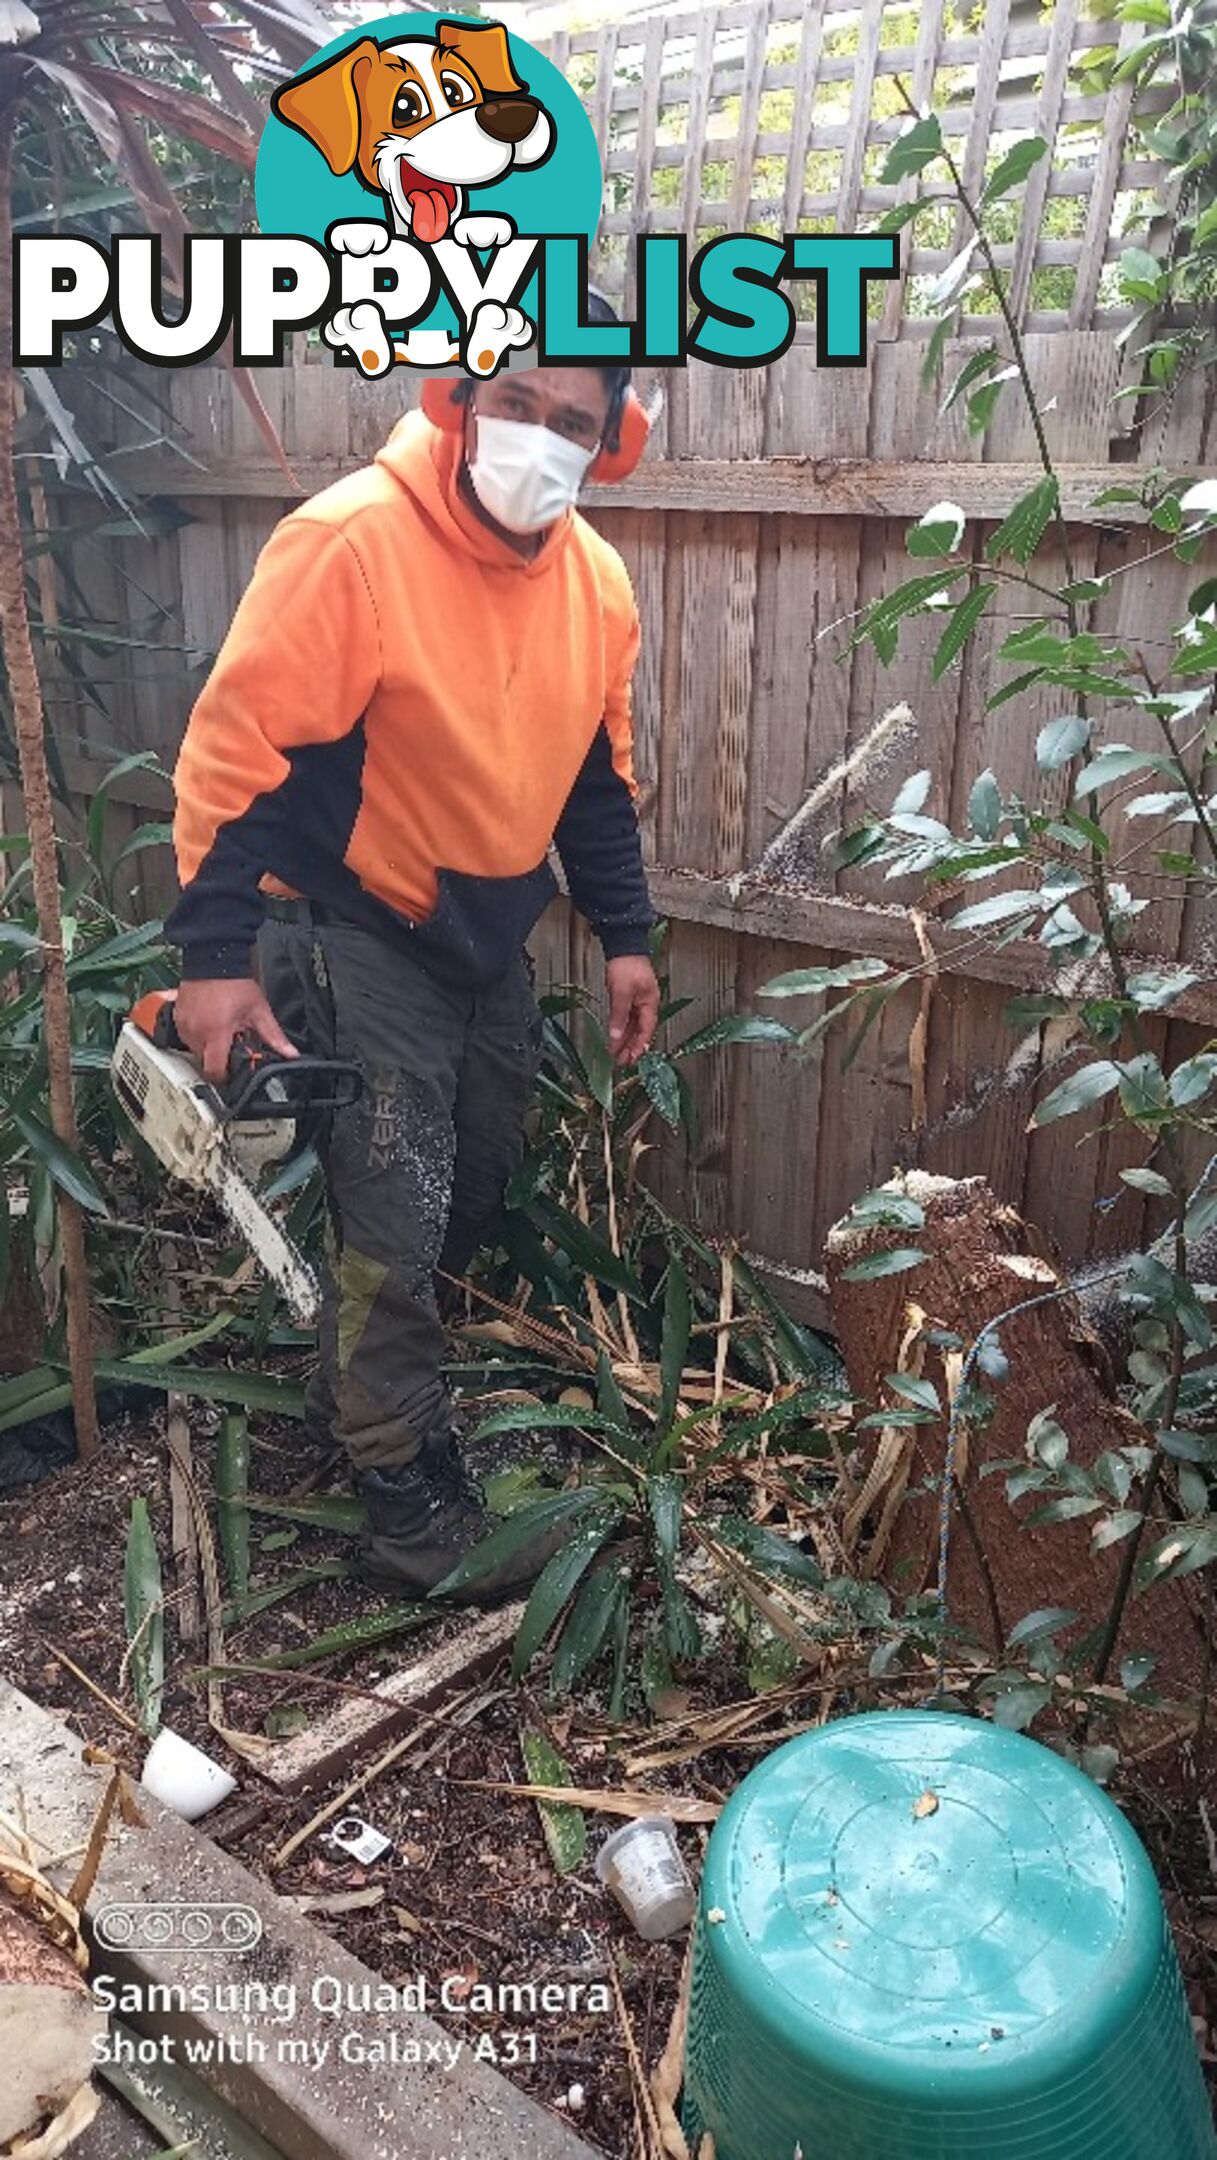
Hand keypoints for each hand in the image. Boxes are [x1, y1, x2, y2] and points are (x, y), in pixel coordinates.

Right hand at [173, 978, 297, 1085]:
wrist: (212, 960)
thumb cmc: (233, 983)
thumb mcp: (258, 1011)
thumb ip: (273, 1035)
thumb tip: (289, 1053)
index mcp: (216, 1032)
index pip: (214, 1070)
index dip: (225, 1077)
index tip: (233, 1073)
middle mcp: (196, 1031)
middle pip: (205, 1063)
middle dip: (219, 1060)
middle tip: (233, 1046)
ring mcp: (184, 1026)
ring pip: (195, 1051)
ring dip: (209, 1048)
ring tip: (223, 1032)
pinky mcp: (177, 1019)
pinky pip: (187, 1038)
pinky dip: (199, 1037)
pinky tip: (210, 1024)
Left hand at [605, 955, 659, 1066]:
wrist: (624, 946)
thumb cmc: (627, 965)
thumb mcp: (621, 993)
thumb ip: (619, 1016)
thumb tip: (616, 1036)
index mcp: (650, 1004)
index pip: (646, 1031)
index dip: (639, 1047)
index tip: (631, 1059)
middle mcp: (647, 1004)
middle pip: (640, 1031)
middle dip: (631, 1047)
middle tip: (622, 1062)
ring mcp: (639, 1001)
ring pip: (633, 1026)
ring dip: (625, 1040)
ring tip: (617, 1054)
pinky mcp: (630, 997)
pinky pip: (628, 1018)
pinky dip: (622, 1029)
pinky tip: (616, 1036)